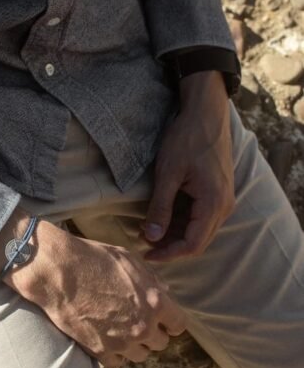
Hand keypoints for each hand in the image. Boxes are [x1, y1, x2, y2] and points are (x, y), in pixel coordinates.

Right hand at [4, 221, 186, 367]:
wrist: (59, 271)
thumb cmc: (94, 258)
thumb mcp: (129, 260)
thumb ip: (152, 279)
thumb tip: (164, 292)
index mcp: (155, 302)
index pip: (178, 324)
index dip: (171, 321)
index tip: (163, 320)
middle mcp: (143, 326)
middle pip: (161, 343)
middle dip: (152, 332)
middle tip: (137, 321)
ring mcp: (122, 342)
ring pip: (141, 356)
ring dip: (134, 345)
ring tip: (120, 331)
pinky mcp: (100, 351)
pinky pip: (117, 362)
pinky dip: (114, 353)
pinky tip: (105, 339)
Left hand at [142, 71, 234, 261]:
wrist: (206, 113)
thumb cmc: (186, 139)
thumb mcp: (168, 174)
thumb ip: (160, 208)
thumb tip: (152, 238)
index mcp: (214, 204)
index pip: (192, 244)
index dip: (168, 254)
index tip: (145, 254)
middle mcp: (224, 206)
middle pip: (197, 241)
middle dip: (169, 245)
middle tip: (142, 241)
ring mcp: (223, 199)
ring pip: (198, 230)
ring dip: (174, 234)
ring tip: (147, 228)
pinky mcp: (218, 192)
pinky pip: (200, 217)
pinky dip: (181, 222)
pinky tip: (162, 216)